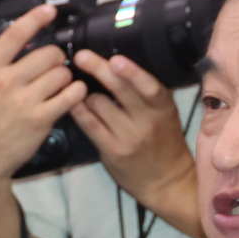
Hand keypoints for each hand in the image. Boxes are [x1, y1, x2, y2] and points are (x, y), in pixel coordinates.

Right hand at [0, 5, 87, 197]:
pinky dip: (75, 93)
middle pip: (47, 53)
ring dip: (64, 76)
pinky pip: (70, 96)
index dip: (36, 18)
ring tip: (59, 84)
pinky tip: (71, 95)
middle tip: (52, 66)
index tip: (49, 10)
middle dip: (54, 57)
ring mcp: (25, 100)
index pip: (15, 35)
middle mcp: (6, 80)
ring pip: (61, 73)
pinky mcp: (40, 120)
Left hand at [69, 50, 202, 237]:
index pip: (150, 86)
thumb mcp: (165, 113)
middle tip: (82, 56)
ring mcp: (128, 137)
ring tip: (81, 87)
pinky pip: (89, 123)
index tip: (115, 59)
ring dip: (86, 92)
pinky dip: (78, 109)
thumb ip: (148, 92)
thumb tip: (118, 62)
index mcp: (163, 108)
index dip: (132, 72)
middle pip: (119, 90)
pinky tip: (71, 100)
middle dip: (98, 69)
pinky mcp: (112, 151)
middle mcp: (147, 121)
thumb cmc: (164, 140)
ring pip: (98, 103)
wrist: (167, 181)